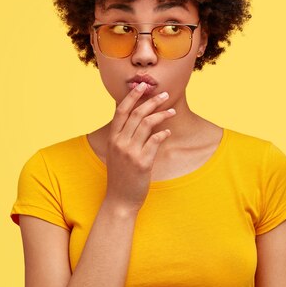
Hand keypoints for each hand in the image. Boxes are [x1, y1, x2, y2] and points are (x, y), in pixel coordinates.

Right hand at [103, 82, 175, 212]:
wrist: (120, 200)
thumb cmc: (121, 175)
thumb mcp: (118, 153)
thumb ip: (125, 136)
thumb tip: (139, 119)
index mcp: (113, 138)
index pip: (121, 111)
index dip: (132, 96)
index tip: (142, 85)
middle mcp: (119, 142)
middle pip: (137, 113)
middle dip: (152, 101)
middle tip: (165, 95)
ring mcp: (130, 152)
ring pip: (147, 124)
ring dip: (162, 114)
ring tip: (172, 111)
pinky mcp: (142, 162)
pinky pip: (155, 141)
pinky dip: (163, 133)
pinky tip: (169, 131)